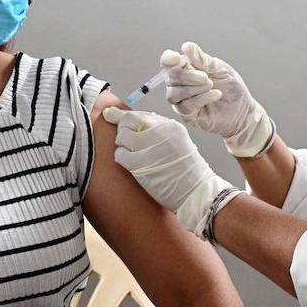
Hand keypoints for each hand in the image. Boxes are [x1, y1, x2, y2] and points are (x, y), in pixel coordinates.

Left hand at [103, 106, 238, 235]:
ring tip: (135, 156)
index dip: (122, 116)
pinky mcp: (141, 164)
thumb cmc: (187, 172)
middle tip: (129, 144)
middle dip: (123, 131)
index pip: (140, 114)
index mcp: (170, 126)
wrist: (196, 193)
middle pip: (128, 121)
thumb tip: (132, 121)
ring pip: (121, 136)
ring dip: (123, 146)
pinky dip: (122, 159)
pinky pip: (120, 155)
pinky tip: (132, 165)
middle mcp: (161, 132)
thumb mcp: (179, 142)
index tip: (110, 114)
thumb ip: (158, 131)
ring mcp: (150, 147)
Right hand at [163, 42, 273, 157]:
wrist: (243, 110)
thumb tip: (186, 47)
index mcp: (186, 69)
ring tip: (211, 85)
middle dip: (188, 76)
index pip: (168, 62)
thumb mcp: (220, 69)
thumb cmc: (231, 87)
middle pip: (170, 77)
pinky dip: (201, 98)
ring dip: (192, 88)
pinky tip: (216, 94)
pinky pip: (185, 106)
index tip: (177, 59)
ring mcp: (182, 100)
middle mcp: (180, 84)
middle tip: (206, 77)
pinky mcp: (188, 115)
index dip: (168, 59)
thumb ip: (202, 60)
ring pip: (173, 94)